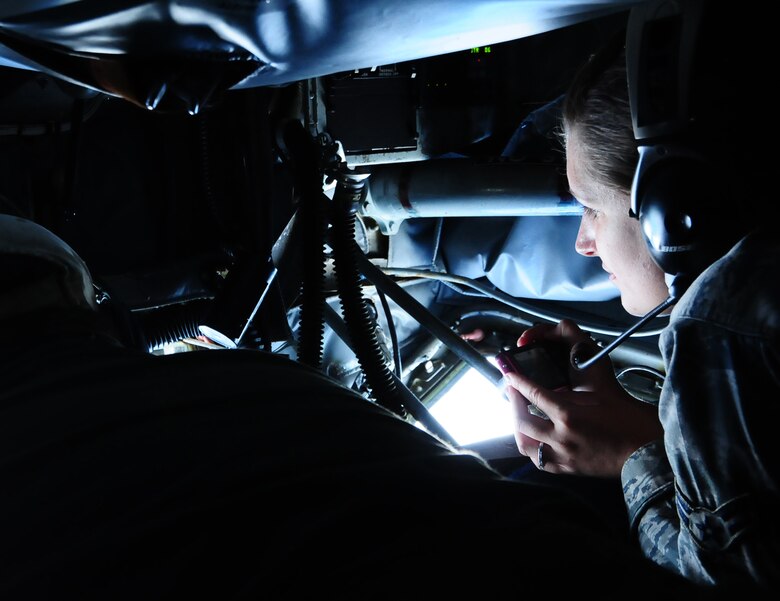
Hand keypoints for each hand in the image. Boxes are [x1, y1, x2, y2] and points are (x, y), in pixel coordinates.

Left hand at [504, 319, 662, 476]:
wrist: (646, 447)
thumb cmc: (627, 415)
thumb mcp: (600, 387)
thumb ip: (573, 377)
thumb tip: (554, 370)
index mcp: (569, 415)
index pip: (533, 394)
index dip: (518, 381)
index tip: (508, 373)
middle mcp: (561, 438)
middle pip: (522, 420)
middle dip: (514, 402)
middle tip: (513, 390)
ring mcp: (563, 457)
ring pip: (525, 443)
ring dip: (518, 427)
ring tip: (519, 413)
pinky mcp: (567, 469)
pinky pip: (539, 461)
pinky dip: (531, 447)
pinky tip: (532, 437)